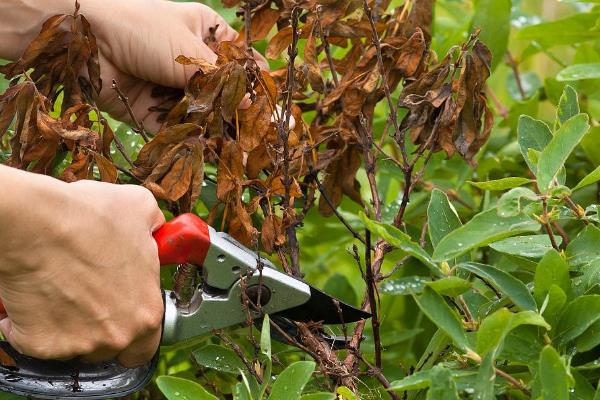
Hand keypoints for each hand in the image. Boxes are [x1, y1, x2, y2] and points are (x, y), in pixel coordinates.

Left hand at [0, 0, 267, 131]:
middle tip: (259, 136)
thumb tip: (248, 104)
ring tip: (241, 151)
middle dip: (238, 114)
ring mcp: (171, 87)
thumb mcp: (189, 50)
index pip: (238, 60)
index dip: (254, 82)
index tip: (271, 105)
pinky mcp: (152, 111)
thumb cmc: (140, 28)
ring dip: (218, 131)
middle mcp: (190, 62)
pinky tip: (212, 154)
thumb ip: (218, 81)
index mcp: (204, 33)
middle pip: (221, 92)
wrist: (82, 40)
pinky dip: (192, 141)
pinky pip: (177, 129)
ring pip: (202, 113)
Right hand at [0, 166, 164, 366]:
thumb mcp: (140, 209)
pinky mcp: (40, 344)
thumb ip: (155, 226)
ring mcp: (78, 344)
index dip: (135, 326)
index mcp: (147, 311)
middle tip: (88, 296)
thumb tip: (154, 227)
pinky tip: (34, 295)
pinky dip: (31, 324)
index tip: (122, 311)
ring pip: (74, 345)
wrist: (36, 224)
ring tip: (61, 288)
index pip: (148, 342)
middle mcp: (118, 335)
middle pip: (111, 345)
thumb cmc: (88, 218)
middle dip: (101, 326)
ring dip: (68, 325)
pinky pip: (35, 341)